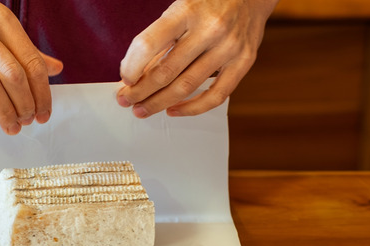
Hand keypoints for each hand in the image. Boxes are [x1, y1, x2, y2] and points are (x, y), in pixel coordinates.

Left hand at [116, 0, 277, 117]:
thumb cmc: (208, 3)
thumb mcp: (180, 9)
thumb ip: (160, 39)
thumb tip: (133, 73)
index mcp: (187, 10)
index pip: (149, 44)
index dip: (132, 66)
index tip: (124, 79)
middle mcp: (210, 28)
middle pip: (166, 71)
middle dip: (140, 91)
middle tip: (125, 100)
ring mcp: (229, 47)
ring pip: (187, 87)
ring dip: (159, 103)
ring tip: (142, 109)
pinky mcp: (244, 62)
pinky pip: (216, 96)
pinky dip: (192, 108)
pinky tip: (173, 110)